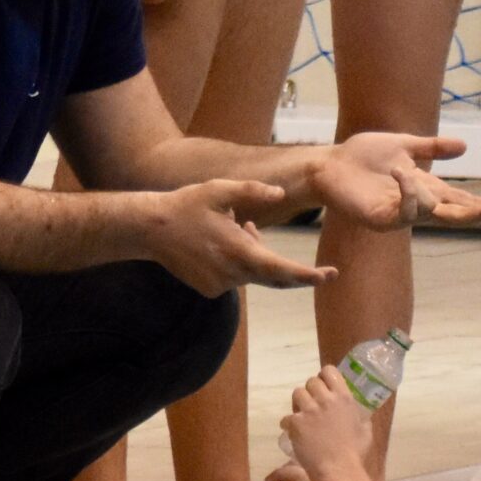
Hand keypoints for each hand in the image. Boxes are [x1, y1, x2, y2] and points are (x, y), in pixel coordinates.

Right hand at [143, 179, 327, 295]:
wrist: (150, 229)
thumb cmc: (187, 205)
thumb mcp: (219, 190)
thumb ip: (252, 190)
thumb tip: (281, 194)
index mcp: (238, 250)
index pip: (281, 269)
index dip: (308, 276)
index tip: (329, 276)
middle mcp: (232, 273)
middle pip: (274, 278)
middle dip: (297, 273)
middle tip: (323, 272)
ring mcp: (220, 285)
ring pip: (253, 274)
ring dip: (257, 256)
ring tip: (240, 227)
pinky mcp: (210, 290)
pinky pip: (236, 279)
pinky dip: (239, 264)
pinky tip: (221, 243)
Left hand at [281, 365, 374, 477]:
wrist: (339, 470)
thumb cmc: (355, 453)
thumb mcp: (365, 429)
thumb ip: (360, 415)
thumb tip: (358, 410)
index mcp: (343, 397)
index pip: (329, 371)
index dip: (324, 377)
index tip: (324, 388)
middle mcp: (325, 399)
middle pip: (311, 382)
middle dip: (311, 393)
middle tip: (313, 407)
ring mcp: (309, 410)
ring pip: (297, 394)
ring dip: (299, 405)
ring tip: (302, 418)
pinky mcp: (295, 423)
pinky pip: (287, 418)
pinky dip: (289, 425)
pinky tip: (295, 434)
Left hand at [314, 133, 480, 231]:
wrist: (330, 163)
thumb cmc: (362, 155)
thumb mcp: (403, 145)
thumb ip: (432, 148)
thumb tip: (464, 146)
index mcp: (424, 187)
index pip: (460, 198)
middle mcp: (415, 204)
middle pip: (453, 214)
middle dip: (477, 212)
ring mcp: (398, 214)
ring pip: (430, 213)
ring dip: (431, 196)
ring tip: (415, 177)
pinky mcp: (380, 218)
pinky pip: (403, 212)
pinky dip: (408, 193)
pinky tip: (402, 174)